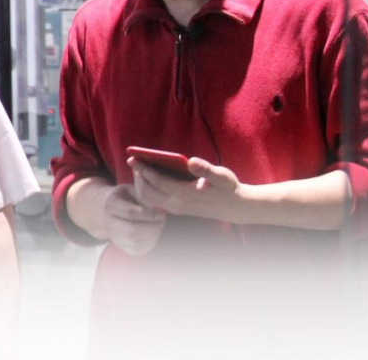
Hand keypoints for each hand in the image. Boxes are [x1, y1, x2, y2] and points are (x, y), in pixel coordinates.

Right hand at [100, 184, 165, 255]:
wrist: (108, 210)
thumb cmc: (125, 197)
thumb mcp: (132, 189)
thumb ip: (143, 195)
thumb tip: (159, 206)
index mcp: (110, 204)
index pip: (129, 213)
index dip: (147, 214)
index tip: (160, 211)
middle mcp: (108, 222)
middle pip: (132, 230)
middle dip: (152, 225)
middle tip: (162, 218)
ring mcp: (113, 236)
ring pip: (135, 240)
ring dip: (152, 233)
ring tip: (160, 224)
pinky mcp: (122, 247)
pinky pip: (137, 249)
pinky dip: (149, 241)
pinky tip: (154, 231)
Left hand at [129, 156, 248, 222]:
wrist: (235, 207)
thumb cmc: (228, 188)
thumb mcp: (222, 176)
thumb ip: (206, 169)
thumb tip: (191, 161)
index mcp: (186, 195)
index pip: (158, 181)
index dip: (144, 169)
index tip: (133, 158)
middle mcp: (178, 204)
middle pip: (149, 191)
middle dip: (138, 176)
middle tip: (132, 160)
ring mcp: (177, 209)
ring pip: (150, 199)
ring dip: (141, 184)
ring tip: (138, 168)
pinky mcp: (177, 210)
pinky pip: (155, 202)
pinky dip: (147, 191)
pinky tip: (148, 179)